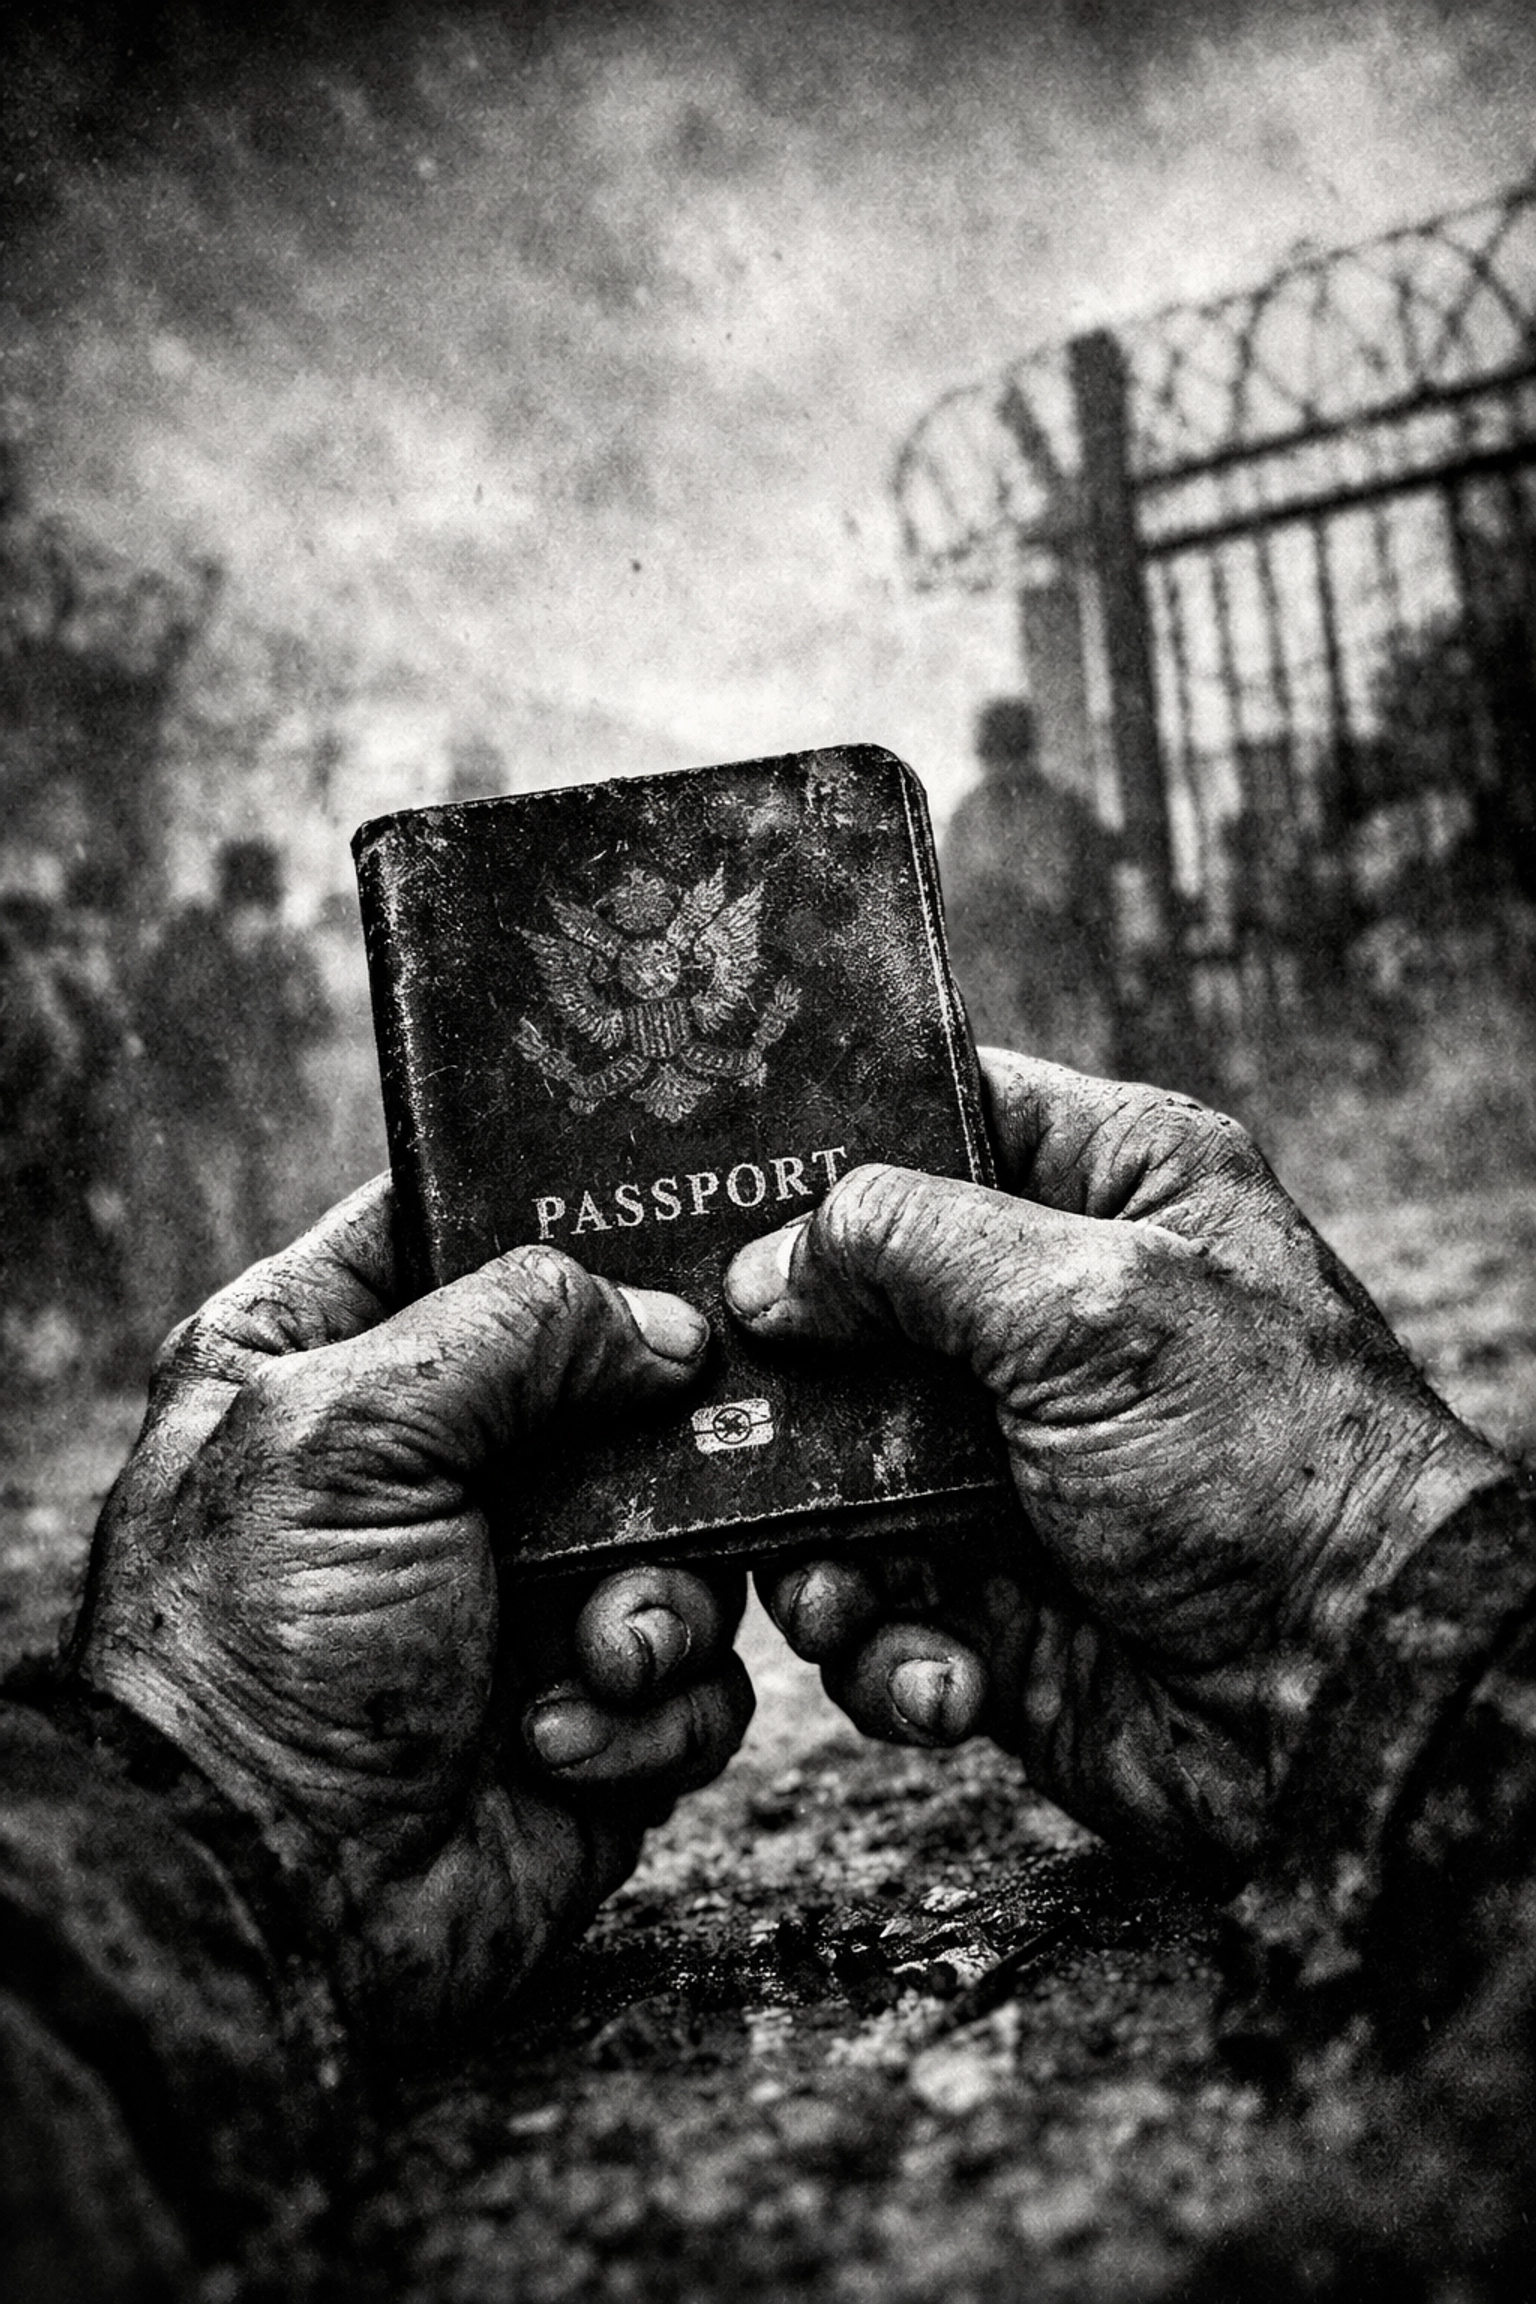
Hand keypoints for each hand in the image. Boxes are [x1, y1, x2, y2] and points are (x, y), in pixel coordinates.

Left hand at [69, 1179, 752, 2045]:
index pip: (462, 1221)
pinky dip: (653, 1705)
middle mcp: (438, 1460)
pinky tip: (562, 1738)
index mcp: (328, 1355)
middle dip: (669, 1433)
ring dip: (663, 1596)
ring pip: (691, 1525)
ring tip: (598, 1650)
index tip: (683, 1198)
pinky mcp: (597, 1696)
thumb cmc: (258, 1654)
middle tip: (709, 1436)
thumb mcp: (348, 1434)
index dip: (569, 1204)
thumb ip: (516, 1327)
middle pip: (619, 1373)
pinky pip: (701, 1664)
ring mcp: (526, 1580)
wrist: (275, 1910)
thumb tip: (673, 1328)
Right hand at [725, 1053, 1504, 1870]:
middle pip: (848, 1308)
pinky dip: (884, 1644)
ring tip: (841, 1590)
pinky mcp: (984, 1591)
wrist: (1340, 1707)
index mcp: (1110, 1189)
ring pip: (829, 1471)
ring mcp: (1009, 1459)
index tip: (710, 1181)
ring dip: (816, 1548)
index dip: (828, 1142)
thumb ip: (909, 1248)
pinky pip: (868, 1601)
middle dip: (784, 1383)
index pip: (940, 1114)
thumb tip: (767, 1267)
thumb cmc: (1263, 1468)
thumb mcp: (1088, 1305)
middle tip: (725, 1416)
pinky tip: (948, 1668)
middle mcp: (1049, 1318)